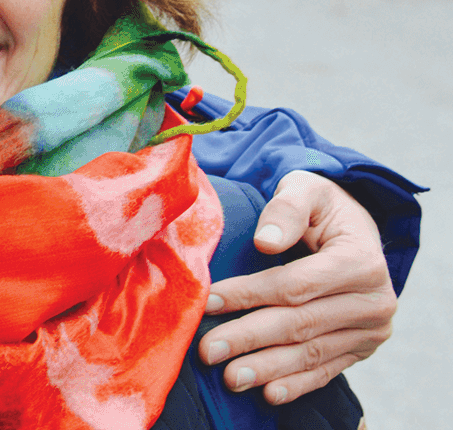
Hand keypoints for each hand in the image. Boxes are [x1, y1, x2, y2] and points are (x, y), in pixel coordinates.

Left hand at [197, 171, 395, 404]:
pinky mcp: (362, 348)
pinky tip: (268, 393)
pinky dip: (297, 384)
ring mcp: (371, 329)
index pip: (296, 284)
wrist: (354, 230)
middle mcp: (374, 300)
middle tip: (208, 350)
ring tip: (230, 377)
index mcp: (361, 260)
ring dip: (269, 368)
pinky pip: (328, 369)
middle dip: (250, 337)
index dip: (251, 293)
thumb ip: (286, 207)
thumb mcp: (306, 188)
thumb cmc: (320, 206)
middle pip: (301, 323)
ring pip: (312, 352)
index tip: (210, 300)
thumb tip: (267, 240)